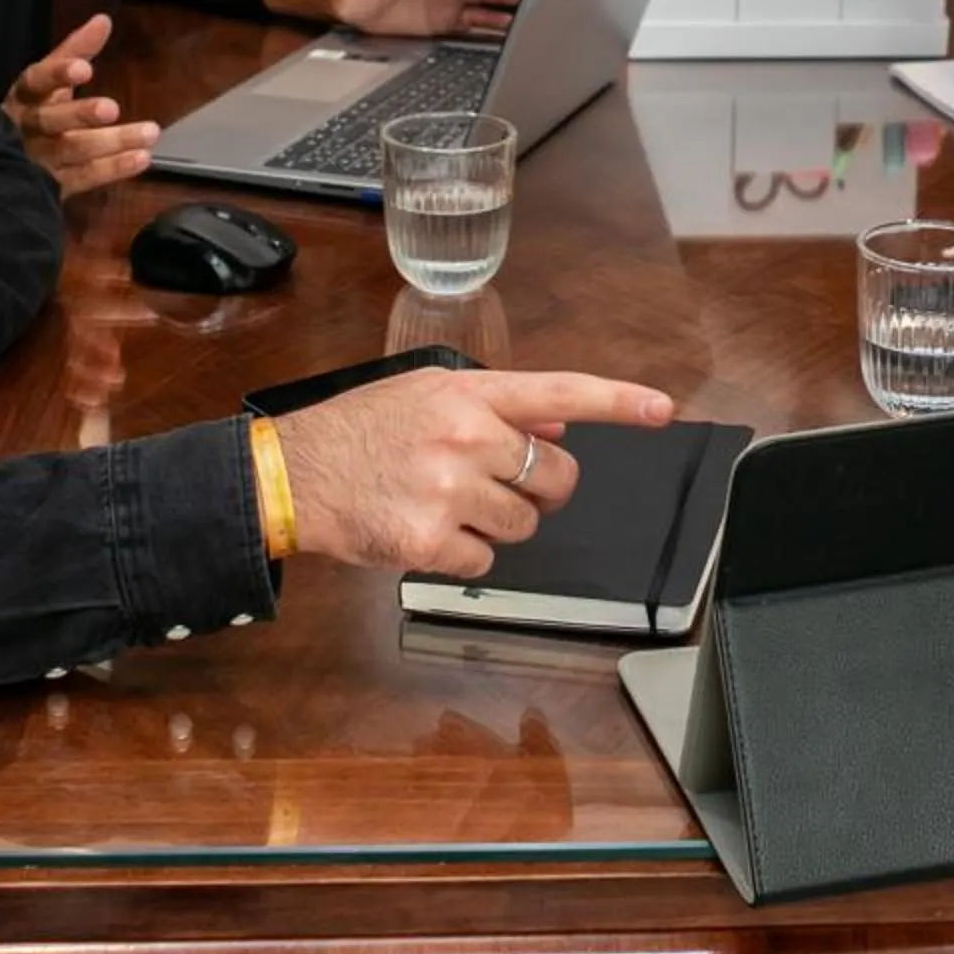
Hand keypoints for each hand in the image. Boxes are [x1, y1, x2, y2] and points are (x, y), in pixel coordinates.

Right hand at [3, 14, 160, 197]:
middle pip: (50, 121)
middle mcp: (25, 127)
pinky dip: (113, 169)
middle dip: (80, 114)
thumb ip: (75, 50)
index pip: (35, 81)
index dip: (57, 76)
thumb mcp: (49, 79)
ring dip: (111, 143)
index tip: (84, 69)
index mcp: (23, 96)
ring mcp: (36, 160)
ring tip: (149, 133)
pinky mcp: (50, 185)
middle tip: (112, 108)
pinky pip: (83, 177)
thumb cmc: (33, 111)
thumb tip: (103, 20)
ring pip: (71, 151)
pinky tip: (141, 158)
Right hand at [275, 368, 673, 579]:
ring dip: (496, 523)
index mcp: (468, 392)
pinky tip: (426, 530)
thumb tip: (559, 422)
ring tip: (446, 503)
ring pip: (524, 524)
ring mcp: (450, 490)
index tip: (661, 409)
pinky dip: (463, 556)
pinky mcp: (431, 541)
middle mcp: (465, 436)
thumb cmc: (359, 432)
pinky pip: (485, 561)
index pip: (560, 392)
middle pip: (555, 475)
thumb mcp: (425, 394)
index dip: (618, 402)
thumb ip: (493, 406)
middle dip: (540, 487)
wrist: (292, 474)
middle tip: (499, 484)